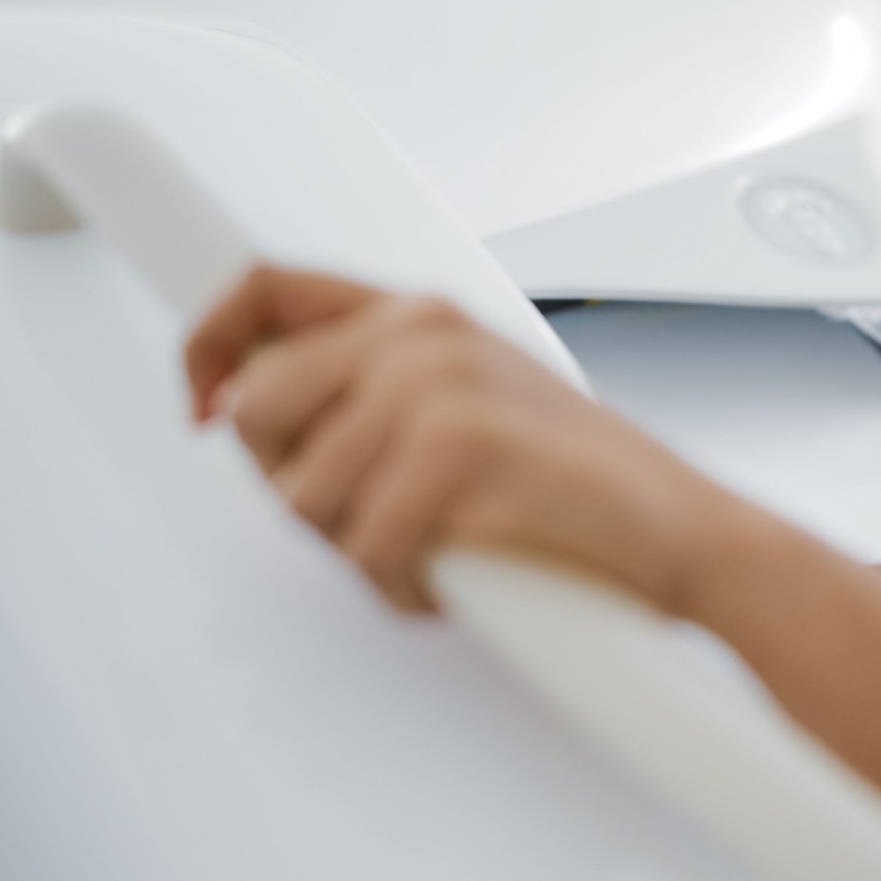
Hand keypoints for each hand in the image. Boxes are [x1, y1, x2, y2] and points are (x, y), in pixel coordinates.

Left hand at [184, 264, 733, 616]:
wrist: (682, 533)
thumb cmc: (578, 488)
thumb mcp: (468, 404)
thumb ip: (372, 393)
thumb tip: (253, 419)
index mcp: (418, 315)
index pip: (264, 290)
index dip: (206, 345)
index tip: (198, 405)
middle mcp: (418, 335)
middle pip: (257, 411)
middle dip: (290, 487)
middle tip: (362, 522)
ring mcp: (434, 388)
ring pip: (301, 496)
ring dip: (355, 552)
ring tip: (429, 554)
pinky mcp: (452, 451)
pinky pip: (363, 548)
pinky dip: (400, 590)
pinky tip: (453, 581)